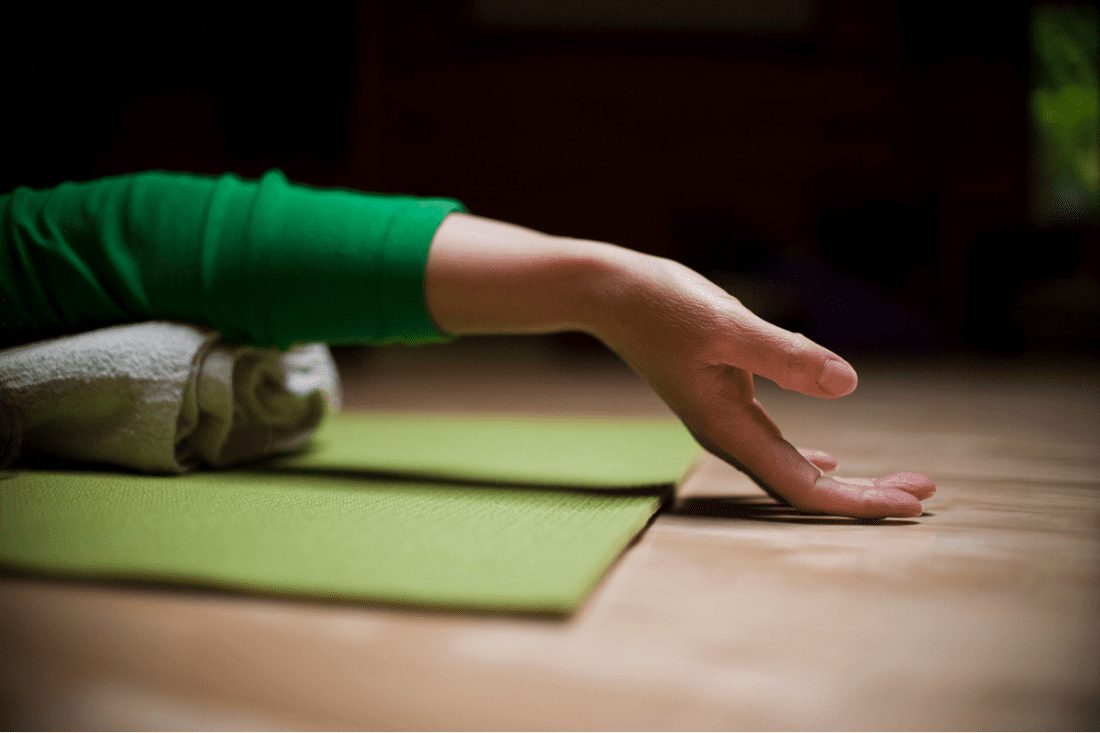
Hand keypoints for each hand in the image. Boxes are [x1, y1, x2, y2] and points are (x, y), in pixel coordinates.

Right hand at [588, 254, 934, 518]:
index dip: (858, 502)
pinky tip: (830, 457)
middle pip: (804, 486)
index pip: (803, 486)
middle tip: (925, 490)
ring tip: (896, 479)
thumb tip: (850, 385)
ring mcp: (726, 419)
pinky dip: (810, 456)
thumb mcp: (727, 325)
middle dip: (865, 494)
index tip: (913, 504)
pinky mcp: (726, 398)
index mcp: (729, 427)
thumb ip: (785, 356)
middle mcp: (728, 435)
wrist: (611, 294)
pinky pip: (776, 443)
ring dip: (846, 478)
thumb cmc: (661, 305)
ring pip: (793, 467)